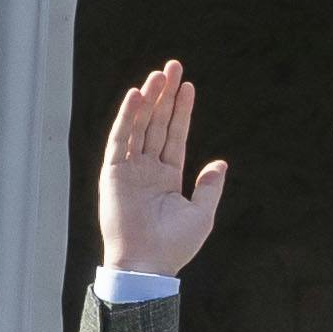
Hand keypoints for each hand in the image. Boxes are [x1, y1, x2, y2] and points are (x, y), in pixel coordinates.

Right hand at [98, 62, 228, 277]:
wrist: (148, 265)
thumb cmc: (174, 245)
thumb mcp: (202, 213)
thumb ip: (209, 186)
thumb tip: (220, 163)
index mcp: (167, 176)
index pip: (174, 135)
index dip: (181, 110)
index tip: (188, 85)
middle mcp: (147, 169)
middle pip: (156, 124)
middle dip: (164, 96)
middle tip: (173, 66)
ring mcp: (129, 170)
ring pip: (138, 126)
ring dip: (148, 100)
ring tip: (159, 75)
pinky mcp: (112, 173)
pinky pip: (120, 139)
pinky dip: (126, 117)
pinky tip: (136, 96)